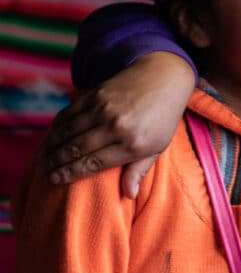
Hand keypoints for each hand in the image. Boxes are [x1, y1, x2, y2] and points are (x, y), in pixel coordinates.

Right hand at [41, 52, 194, 196]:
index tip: (56, 180)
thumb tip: (129, 195)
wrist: (164, 78)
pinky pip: (71, 112)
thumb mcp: (158, 147)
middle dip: (56, 162)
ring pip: (69, 131)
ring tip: (44, 157)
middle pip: (77, 148)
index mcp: (133, 144)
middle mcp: (116, 126)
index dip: (70, 173)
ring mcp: (105, 109)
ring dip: (52, 145)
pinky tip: (53, 135)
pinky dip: (58, 125)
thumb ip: (140, 170)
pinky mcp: (97, 94)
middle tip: (45, 171)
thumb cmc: (162, 118)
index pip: (93, 163)